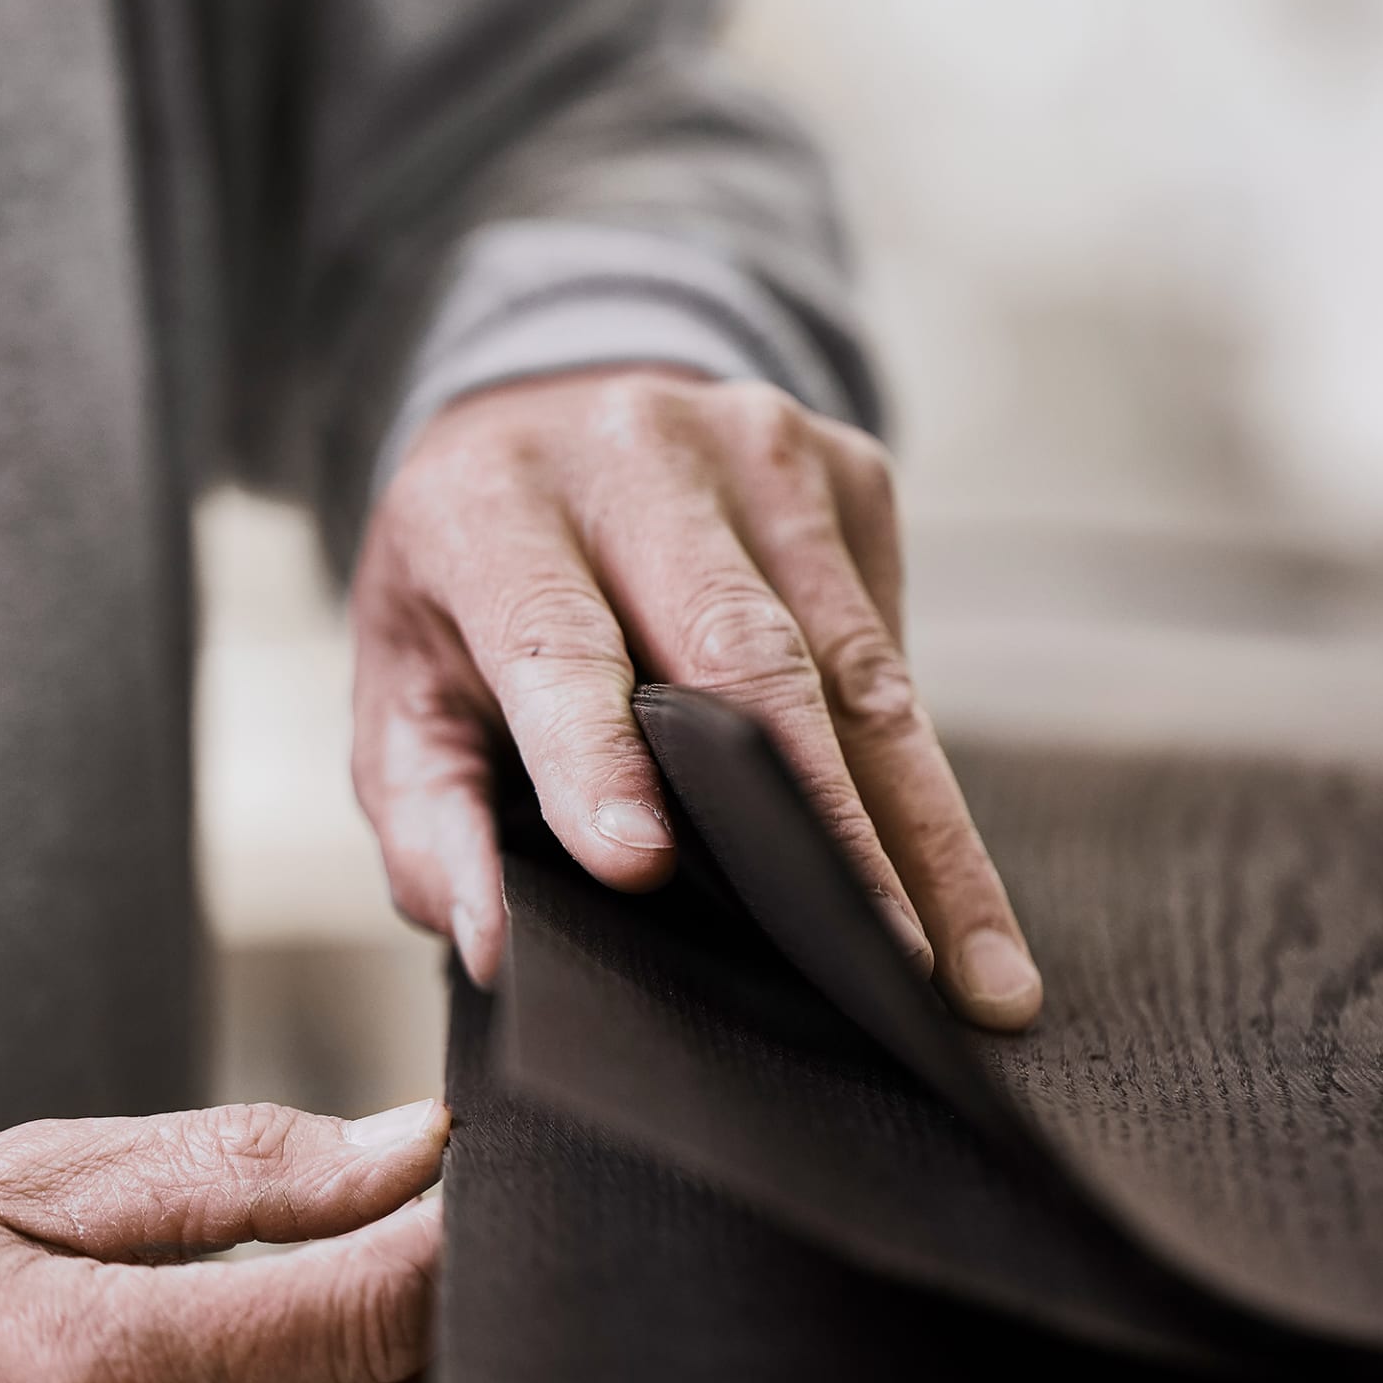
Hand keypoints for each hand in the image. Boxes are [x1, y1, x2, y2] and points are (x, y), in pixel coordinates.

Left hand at [353, 369, 1040, 1027]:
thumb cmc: (470, 590)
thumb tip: (494, 942)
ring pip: (857, 665)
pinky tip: (951, 881)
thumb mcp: (402, 691)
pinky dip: (921, 773)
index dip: (596, 752)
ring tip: (981, 970)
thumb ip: (425, 822)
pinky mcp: (847, 469)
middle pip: (742, 654)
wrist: (549, 413)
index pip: (553, 639)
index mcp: (491, 505)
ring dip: (924, 829)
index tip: (642, 867)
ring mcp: (758, 450)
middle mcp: (633, 454)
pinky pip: (893, 645)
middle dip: (824, 823)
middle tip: (881, 963)